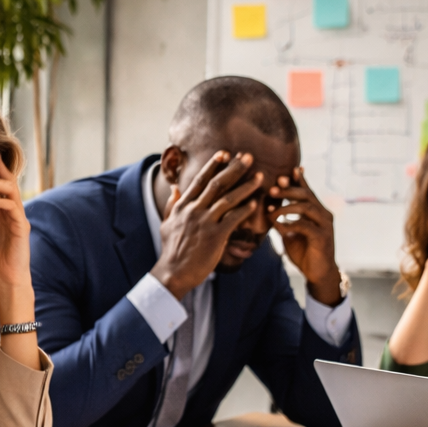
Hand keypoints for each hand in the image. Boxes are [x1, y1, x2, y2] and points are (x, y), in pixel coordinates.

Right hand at [152, 151, 264, 298]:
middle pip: (217, 184)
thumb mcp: (166, 224)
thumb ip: (172, 204)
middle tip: (248, 157)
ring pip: (229, 199)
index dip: (213, 165)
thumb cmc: (171, 250)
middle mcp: (194, 210)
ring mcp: (205, 222)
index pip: (200, 180)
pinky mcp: (215, 237)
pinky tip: (256, 204)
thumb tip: (175, 188)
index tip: (225, 153)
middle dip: (234, 168)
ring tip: (260, 177)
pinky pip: (233, 219)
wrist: (173, 273)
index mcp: (183, 206)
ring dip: (246, 186)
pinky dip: (245, 210)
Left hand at [269, 165, 340, 303]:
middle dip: (288, 190)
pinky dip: (290, 223)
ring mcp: (325, 226)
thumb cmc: (304, 252)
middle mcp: (323, 215)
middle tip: (272, 188)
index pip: (307, 191)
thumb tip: (267, 209)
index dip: (298, 180)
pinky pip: (305, 226)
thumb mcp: (290, 233)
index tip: (286, 170)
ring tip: (271, 209)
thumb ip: (282, 220)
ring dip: (287, 206)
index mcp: (317, 211)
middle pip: (306, 195)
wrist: (317, 274)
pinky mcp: (323, 238)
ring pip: (307, 207)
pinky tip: (279, 225)